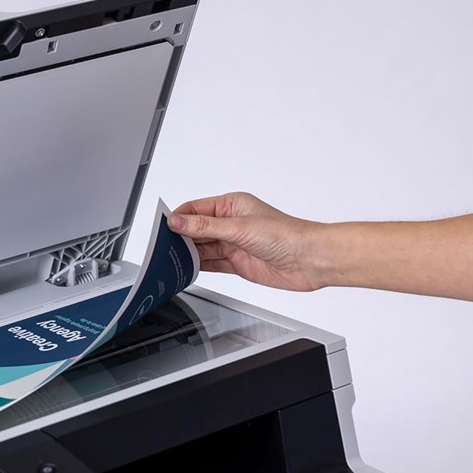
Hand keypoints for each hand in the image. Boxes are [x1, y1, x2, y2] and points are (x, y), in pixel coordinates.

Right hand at [168, 192, 324, 291]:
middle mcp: (232, 223)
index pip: (196, 209)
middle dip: (180, 236)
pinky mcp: (237, 263)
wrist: (310, 260)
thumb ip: (205, 227)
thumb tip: (178, 222)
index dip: (178, 217)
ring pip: (202, 247)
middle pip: (196, 229)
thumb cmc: (286, 235)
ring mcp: (234, 244)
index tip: (163, 226)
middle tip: (162, 245)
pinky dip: (198, 266)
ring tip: (171, 258)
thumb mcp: (238, 228)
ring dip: (188, 253)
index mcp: (232, 205)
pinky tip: (187, 267)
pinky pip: (211, 263)